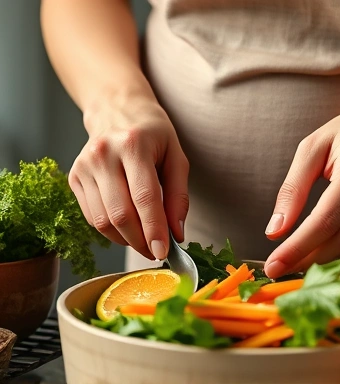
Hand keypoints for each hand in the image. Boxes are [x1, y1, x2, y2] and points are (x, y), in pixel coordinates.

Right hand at [69, 93, 188, 259]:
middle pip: (120, 214)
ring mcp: (84, 166)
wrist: (117, 109)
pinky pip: (92, 216)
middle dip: (140, 241)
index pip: (144, 198)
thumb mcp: (177, 156)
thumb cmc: (153, 134)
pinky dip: (112, 231)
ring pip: (103, 221)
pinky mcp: (74, 177)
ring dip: (126, 240)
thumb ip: (179, 196)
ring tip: (144, 241)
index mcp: (134, 145)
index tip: (163, 252)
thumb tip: (176, 233)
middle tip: (156, 252)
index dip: (154, 229)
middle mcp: (103, 154)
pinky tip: (127, 228)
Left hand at [264, 84, 339, 277]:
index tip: (273, 265)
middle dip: (305, 261)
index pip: (324, 222)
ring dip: (322, 261)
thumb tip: (275, 230)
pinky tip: (321, 246)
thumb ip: (293, 189)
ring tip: (294, 261)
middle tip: (278, 269)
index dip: (297, 248)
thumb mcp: (314, 147)